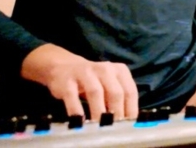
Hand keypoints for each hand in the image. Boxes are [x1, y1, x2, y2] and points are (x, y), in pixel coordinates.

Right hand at [21, 44, 138, 120]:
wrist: (64, 66)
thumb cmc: (94, 81)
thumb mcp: (110, 85)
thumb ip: (119, 100)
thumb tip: (126, 121)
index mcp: (120, 71)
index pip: (130, 91)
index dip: (131, 110)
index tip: (129, 125)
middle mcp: (105, 69)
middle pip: (115, 92)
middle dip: (117, 112)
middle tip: (115, 129)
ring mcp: (86, 73)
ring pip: (96, 93)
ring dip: (99, 111)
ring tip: (100, 127)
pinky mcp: (67, 81)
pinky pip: (72, 96)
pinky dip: (76, 109)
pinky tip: (79, 121)